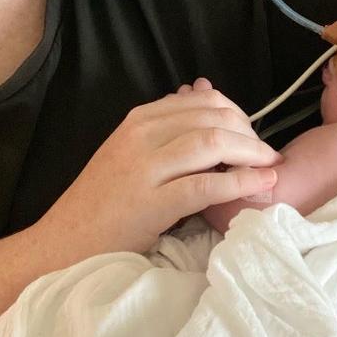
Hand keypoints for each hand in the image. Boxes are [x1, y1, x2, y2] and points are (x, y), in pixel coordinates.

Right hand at [38, 80, 280, 255]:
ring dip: (252, 152)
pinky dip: (241, 181)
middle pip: (213, 119)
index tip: (252, 133)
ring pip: (213, 144)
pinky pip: (206, 184)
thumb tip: (205, 93)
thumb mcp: (131, 152)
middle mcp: (141, 136)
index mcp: (138, 121)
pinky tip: (263, 184)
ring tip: (272, 165)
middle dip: (249, 133)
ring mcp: (144, 169)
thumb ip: (166, 127)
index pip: (203, 102)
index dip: (237, 114)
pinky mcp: (151, 204)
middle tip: (266, 153)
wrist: (64, 242)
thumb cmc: (103, 202)